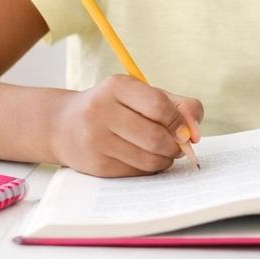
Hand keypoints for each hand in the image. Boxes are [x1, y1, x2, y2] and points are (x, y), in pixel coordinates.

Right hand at [48, 74, 203, 176]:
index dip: (179, 122)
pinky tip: (146, 160)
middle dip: (175, 146)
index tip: (185, 131)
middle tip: (179, 146)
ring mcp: (95, 139)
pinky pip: (135, 172)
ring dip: (165, 160)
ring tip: (165, 153)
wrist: (64, 125)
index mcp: (117, 86)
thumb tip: (196, 132)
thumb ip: (177, 106)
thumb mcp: (141, 95)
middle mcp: (101, 111)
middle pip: (154, 136)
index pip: (158, 105)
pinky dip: (149, 169)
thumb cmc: (114, 107)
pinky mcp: (94, 164)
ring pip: (148, 158)